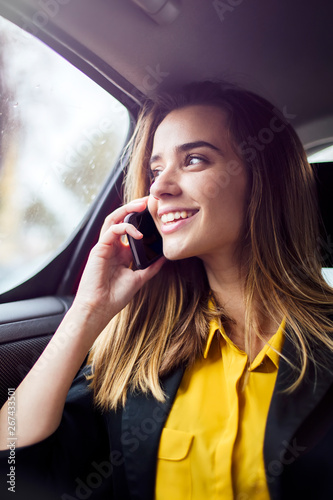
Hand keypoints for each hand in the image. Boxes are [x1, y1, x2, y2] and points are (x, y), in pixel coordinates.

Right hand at [72, 197, 165, 332]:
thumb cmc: (114, 297)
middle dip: (133, 208)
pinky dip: (125, 228)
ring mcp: (104, 247)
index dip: (141, 220)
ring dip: (127, 210)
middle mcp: (112, 247)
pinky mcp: (99, 249)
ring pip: (113, 219)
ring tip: (142, 205)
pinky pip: (111, 230)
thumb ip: (150, 267)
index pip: (130, 230)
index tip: (155, 214)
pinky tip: (138, 234)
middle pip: (120, 219)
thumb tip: (165, 257)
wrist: (99, 308)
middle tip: (149, 201)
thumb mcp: (139, 279)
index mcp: (120, 253)